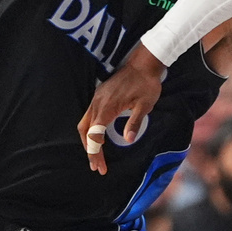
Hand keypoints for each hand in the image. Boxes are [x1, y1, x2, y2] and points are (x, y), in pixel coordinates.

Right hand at [77, 46, 166, 174]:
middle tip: (97, 166)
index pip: (95, 136)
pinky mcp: (99, 95)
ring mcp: (97, 98)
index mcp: (107, 107)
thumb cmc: (146, 84)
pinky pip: (89, 115)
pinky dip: (90, 129)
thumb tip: (128, 139)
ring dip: (88, 140)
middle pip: (85, 131)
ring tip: (95, 155)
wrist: (143, 63)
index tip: (100, 167)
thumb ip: (135, 122)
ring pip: (84, 123)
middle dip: (89, 150)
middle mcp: (98, 103)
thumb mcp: (145, 105)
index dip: (95, 153)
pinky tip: (98, 136)